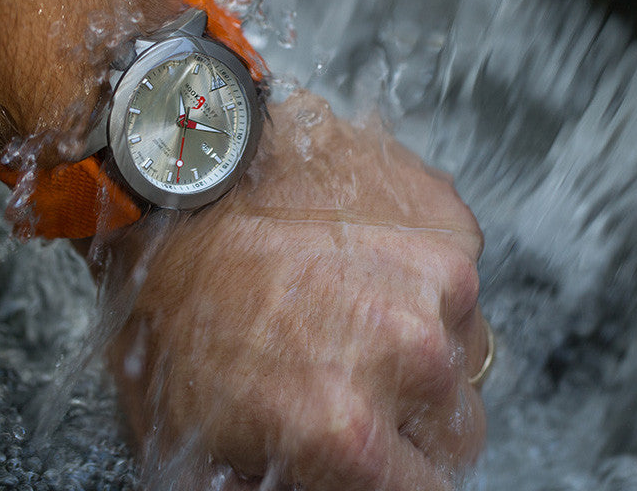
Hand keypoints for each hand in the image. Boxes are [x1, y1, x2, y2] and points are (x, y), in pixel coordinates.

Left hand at [99, 91, 488, 489]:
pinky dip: (423, 278)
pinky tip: (359, 260)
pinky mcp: (448, 222)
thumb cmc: (172, 296)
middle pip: (460, 429)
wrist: (181, 176)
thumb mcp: (188, 440)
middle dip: (415, 421)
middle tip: (353, 382)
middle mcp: (410, 354)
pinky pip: (458, 279)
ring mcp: (438, 278)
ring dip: (425, 343)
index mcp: (347, 428)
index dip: (397, 484)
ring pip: (465, 348)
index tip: (376, 468)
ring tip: (348, 311)